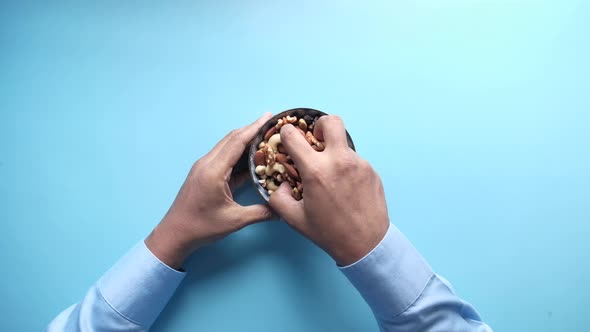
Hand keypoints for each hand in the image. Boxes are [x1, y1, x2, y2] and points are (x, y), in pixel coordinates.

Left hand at [145, 113, 273, 268]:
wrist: (175, 234)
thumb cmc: (201, 227)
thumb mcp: (235, 220)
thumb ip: (261, 212)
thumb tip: (282, 209)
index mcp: (214, 170)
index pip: (237, 141)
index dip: (254, 127)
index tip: (269, 116)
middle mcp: (207, 163)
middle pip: (232, 138)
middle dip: (252, 129)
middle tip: (272, 124)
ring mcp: (204, 167)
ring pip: (227, 146)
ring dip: (245, 140)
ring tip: (265, 137)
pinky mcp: (204, 173)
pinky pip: (224, 157)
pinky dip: (239, 153)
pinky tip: (253, 157)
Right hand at [269, 115, 389, 265]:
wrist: (366, 244)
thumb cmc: (329, 233)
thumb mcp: (294, 218)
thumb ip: (278, 197)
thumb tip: (281, 184)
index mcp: (316, 171)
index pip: (294, 135)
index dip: (286, 134)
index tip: (287, 140)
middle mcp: (339, 161)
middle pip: (331, 121)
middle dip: (320, 125)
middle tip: (317, 140)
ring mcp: (359, 164)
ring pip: (343, 143)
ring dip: (334, 152)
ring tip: (331, 175)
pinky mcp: (371, 171)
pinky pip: (355, 160)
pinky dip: (346, 167)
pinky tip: (345, 187)